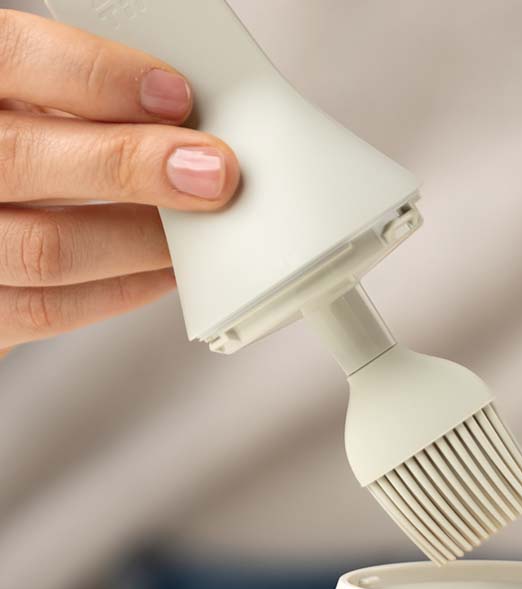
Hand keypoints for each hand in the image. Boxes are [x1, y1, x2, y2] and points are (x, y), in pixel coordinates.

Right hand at [0, 10, 240, 358]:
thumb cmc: (10, 155)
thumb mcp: (30, 107)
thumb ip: (85, 106)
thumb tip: (185, 121)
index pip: (11, 58)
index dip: (95, 75)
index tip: (177, 97)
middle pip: (22, 159)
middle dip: (132, 165)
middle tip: (213, 173)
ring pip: (47, 248)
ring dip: (140, 240)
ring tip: (197, 226)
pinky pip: (51, 308)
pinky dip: (123, 289)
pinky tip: (163, 270)